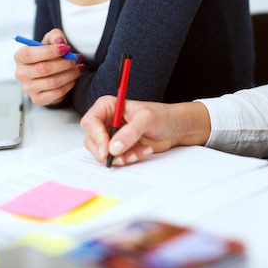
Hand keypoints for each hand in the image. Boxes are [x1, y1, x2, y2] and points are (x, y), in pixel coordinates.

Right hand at [14, 29, 84, 105]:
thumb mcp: (50, 41)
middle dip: (64, 63)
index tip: (66, 48)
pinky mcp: (37, 99)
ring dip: (70, 74)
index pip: (30, 54)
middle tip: (76, 59)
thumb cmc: (47, 55)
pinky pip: (56, 93)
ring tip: (78, 67)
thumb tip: (60, 42)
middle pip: (43, 69)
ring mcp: (28, 88)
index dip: (50, 51)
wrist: (49, 73)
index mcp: (20, 57)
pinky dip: (69, 84)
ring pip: (52, 82)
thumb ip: (55, 36)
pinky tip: (73, 78)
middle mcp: (21, 73)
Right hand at [81, 96, 210, 165]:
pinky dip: (127, 160)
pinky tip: (142, 153)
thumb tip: (114, 146)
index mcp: (109, 107)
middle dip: (106, 152)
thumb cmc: (162, 116)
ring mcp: (112, 137)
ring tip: (137, 153)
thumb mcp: (147, 118)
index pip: (91, 121)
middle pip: (92, 140)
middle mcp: (107, 121)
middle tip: (120, 157)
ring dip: (119, 157)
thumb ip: (130, 132)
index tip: (106, 149)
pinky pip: (115, 159)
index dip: (96, 136)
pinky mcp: (120, 149)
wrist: (175, 128)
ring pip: (102, 153)